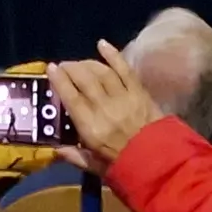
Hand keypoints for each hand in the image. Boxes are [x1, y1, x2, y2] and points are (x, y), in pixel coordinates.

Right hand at [48, 43, 162, 172]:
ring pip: (101, 72)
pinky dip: (113, 55)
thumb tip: (56, 149)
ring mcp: (123, 98)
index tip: (51, 69)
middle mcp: (104, 109)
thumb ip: (75, 157)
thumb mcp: (95, 167)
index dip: (59, 80)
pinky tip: (102, 44)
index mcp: (91, 128)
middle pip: (84, 80)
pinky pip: (125, 69)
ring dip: (87, 63)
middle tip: (63, 65)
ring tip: (78, 62)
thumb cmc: (125, 166)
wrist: (161, 163)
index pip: (71, 98)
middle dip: (71, 68)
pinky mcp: (139, 92)